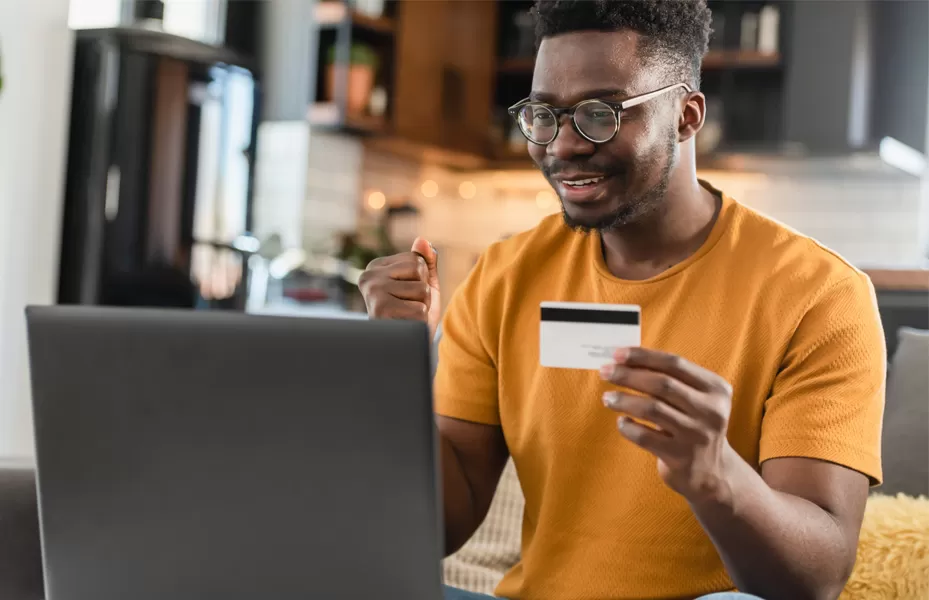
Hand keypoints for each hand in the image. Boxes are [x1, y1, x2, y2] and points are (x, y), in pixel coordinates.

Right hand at [358, 237, 440, 338]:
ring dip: (422, 307)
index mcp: (376, 267)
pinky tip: (405, 325)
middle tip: (409, 308)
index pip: (416, 259)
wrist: (405, 349)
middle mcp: (369, 276)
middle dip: (423, 292)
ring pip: (421, 290)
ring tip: (407, 316)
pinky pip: (419, 309)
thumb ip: (425, 262)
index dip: (422, 280)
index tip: (407, 295)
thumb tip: (423, 240)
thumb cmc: (414, 317)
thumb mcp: (423, 285)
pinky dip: (419, 321)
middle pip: (418, 270)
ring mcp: (372, 292)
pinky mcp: (379, 310)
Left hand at [600, 347, 736, 502]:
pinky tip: (622, 422)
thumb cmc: (693, 426)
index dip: (643, 356)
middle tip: (605, 372)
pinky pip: (645, 436)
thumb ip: (669, 380)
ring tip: (607, 398)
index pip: (675, 364)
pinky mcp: (681, 457)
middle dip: (628, 375)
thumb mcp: (694, 400)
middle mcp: (711, 411)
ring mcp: (696, 435)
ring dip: (624, 399)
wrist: (712, 473)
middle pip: (662, 384)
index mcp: (716, 389)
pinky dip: (628, 426)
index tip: (617, 353)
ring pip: (652, 409)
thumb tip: (624, 360)